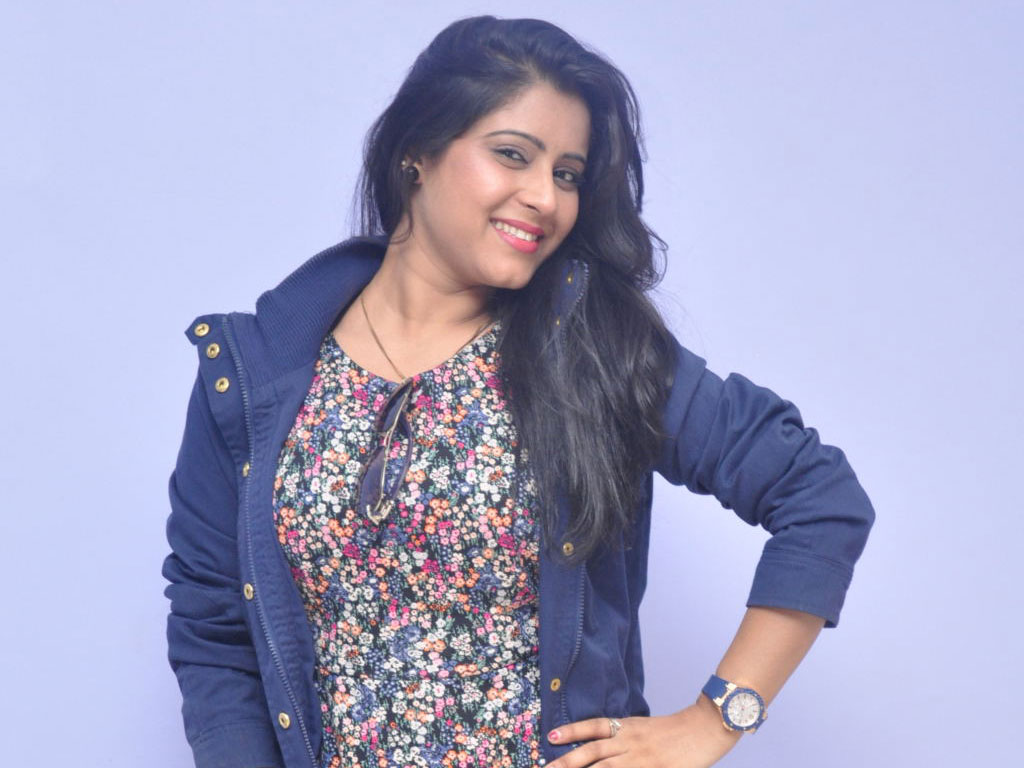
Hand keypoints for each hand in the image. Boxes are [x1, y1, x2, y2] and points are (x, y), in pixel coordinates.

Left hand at [543, 694, 741, 766]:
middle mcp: (630, 742)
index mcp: (628, 727)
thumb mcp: (646, 729)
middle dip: (567, 763)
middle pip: (593, 752)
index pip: (594, 727)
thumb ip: (625, 738)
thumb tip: (601, 748)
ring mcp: (642, 760)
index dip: (572, 731)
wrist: (706, 727)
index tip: (550, 737)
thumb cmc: (677, 731)